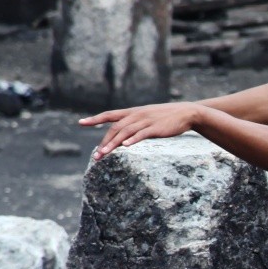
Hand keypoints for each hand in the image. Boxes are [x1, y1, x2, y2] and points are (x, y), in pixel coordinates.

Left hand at [80, 102, 207, 159]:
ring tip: (104, 154)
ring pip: (125, 132)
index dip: (94, 119)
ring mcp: (145, 121)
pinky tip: (125, 146)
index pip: (109, 115)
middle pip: (115, 127)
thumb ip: (135, 122)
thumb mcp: (147, 116)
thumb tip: (124, 134)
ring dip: (113, 144)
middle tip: (97, 156)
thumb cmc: (166, 117)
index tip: (80, 122)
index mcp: (132, 112)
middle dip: (104, 142)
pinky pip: (141, 134)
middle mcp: (136, 115)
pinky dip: (132, 140)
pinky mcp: (156, 128)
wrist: (186, 113)